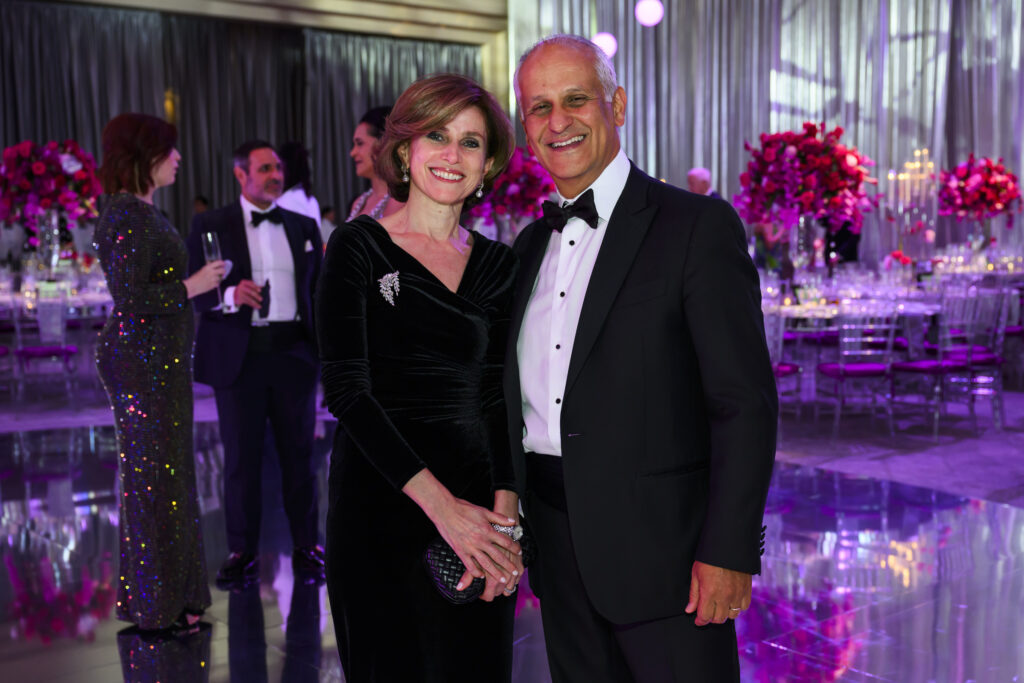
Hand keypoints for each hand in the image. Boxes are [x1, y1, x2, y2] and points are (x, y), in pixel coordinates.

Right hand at [184, 260, 226, 297]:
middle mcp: (211, 272)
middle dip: (223, 271)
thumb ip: (209, 268)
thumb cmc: (195, 278)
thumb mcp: (202, 270)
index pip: (218, 263)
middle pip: (222, 270)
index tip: (223, 264)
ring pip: (221, 278)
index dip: (222, 263)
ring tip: (213, 279)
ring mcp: (213, 279)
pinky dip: (216, 284)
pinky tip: (211, 283)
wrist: (192, 286)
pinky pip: (218, 283)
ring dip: (218, 278)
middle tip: (222, 272)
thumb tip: (215, 267)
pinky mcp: (213, 285)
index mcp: (208, 267)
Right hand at [234, 279, 263, 308]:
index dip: (256, 287)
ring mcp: (240, 294)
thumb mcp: (247, 285)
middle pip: (250, 292)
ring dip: (255, 302)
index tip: (260, 290)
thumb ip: (254, 286)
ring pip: (249, 299)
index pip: (250, 284)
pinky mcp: (239, 299)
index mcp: (244, 283)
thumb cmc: (243, 289)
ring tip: (259, 305)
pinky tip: (256, 306)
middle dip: (256, 296)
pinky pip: (247, 302)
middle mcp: (241, 287)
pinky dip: (252, 305)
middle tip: (261, 299)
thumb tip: (263, 287)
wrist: (234, 293)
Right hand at [402, 471, 521, 596]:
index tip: (519, 552)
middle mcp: (480, 540)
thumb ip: (499, 518)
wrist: (445, 510)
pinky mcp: (460, 551)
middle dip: (508, 565)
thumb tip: (513, 522)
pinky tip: (481, 576)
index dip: (514, 547)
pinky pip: (470, 565)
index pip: (505, 541)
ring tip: (502, 580)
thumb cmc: (464, 509)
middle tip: (514, 573)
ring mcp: (470, 547)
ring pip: (485, 563)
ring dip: (495, 573)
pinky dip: (476, 572)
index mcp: (487, 530)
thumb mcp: (484, 511)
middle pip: (498, 556)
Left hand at [684, 560, 751, 625]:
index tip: (698, 620)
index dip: (700, 621)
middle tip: (707, 612)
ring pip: (732, 616)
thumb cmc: (709, 559)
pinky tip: (731, 601)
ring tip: (719, 606)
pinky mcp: (746, 590)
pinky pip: (743, 607)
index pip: (705, 617)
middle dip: (711, 618)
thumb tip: (690, 610)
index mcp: (709, 593)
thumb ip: (694, 595)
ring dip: (724, 613)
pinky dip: (737, 607)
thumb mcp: (696, 574)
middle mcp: (724, 596)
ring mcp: (737, 594)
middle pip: (718, 619)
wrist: (728, 547)